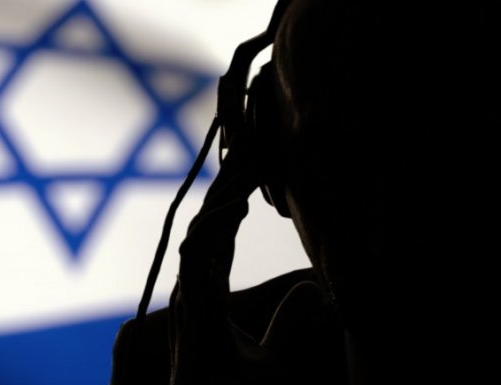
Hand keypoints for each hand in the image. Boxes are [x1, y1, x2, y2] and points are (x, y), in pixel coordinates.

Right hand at [168, 131, 335, 383]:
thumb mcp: (274, 356)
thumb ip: (287, 322)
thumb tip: (311, 290)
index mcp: (210, 299)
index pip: (221, 238)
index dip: (233, 201)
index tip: (252, 167)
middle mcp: (195, 295)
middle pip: (208, 227)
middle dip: (227, 186)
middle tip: (248, 143)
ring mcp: (189, 304)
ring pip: (203, 236)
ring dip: (224, 197)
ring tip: (246, 161)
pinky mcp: (191, 316)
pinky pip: (199, 262)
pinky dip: (214, 231)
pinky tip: (233, 205)